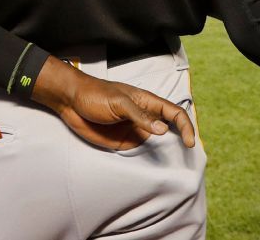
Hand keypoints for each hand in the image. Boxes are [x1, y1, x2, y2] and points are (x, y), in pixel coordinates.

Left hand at [31, 57, 196, 150]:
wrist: (70, 102)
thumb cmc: (94, 94)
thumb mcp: (119, 102)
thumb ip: (140, 116)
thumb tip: (163, 129)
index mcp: (147, 102)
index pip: (174, 112)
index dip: (185, 125)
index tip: (189, 141)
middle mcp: (145, 117)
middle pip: (170, 128)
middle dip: (181, 139)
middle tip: (188, 156)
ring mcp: (135, 130)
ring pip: (158, 142)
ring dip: (167, 152)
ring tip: (176, 166)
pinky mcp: (124, 142)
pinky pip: (141, 152)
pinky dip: (150, 160)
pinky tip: (155, 166)